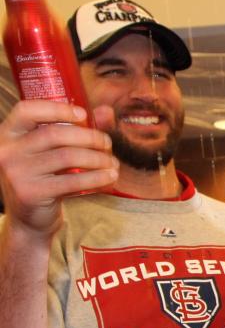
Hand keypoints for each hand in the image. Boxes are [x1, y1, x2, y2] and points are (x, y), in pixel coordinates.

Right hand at [0, 100, 117, 236]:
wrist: (29, 219)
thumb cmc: (44, 179)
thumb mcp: (50, 153)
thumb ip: (74, 130)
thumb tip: (105, 112)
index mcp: (8, 134)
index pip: (27, 110)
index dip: (56, 108)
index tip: (82, 114)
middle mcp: (7, 151)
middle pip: (55, 134)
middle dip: (88, 137)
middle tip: (107, 143)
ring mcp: (17, 173)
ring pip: (67, 156)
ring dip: (97, 158)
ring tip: (112, 162)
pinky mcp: (31, 193)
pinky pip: (72, 181)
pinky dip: (96, 177)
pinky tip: (110, 177)